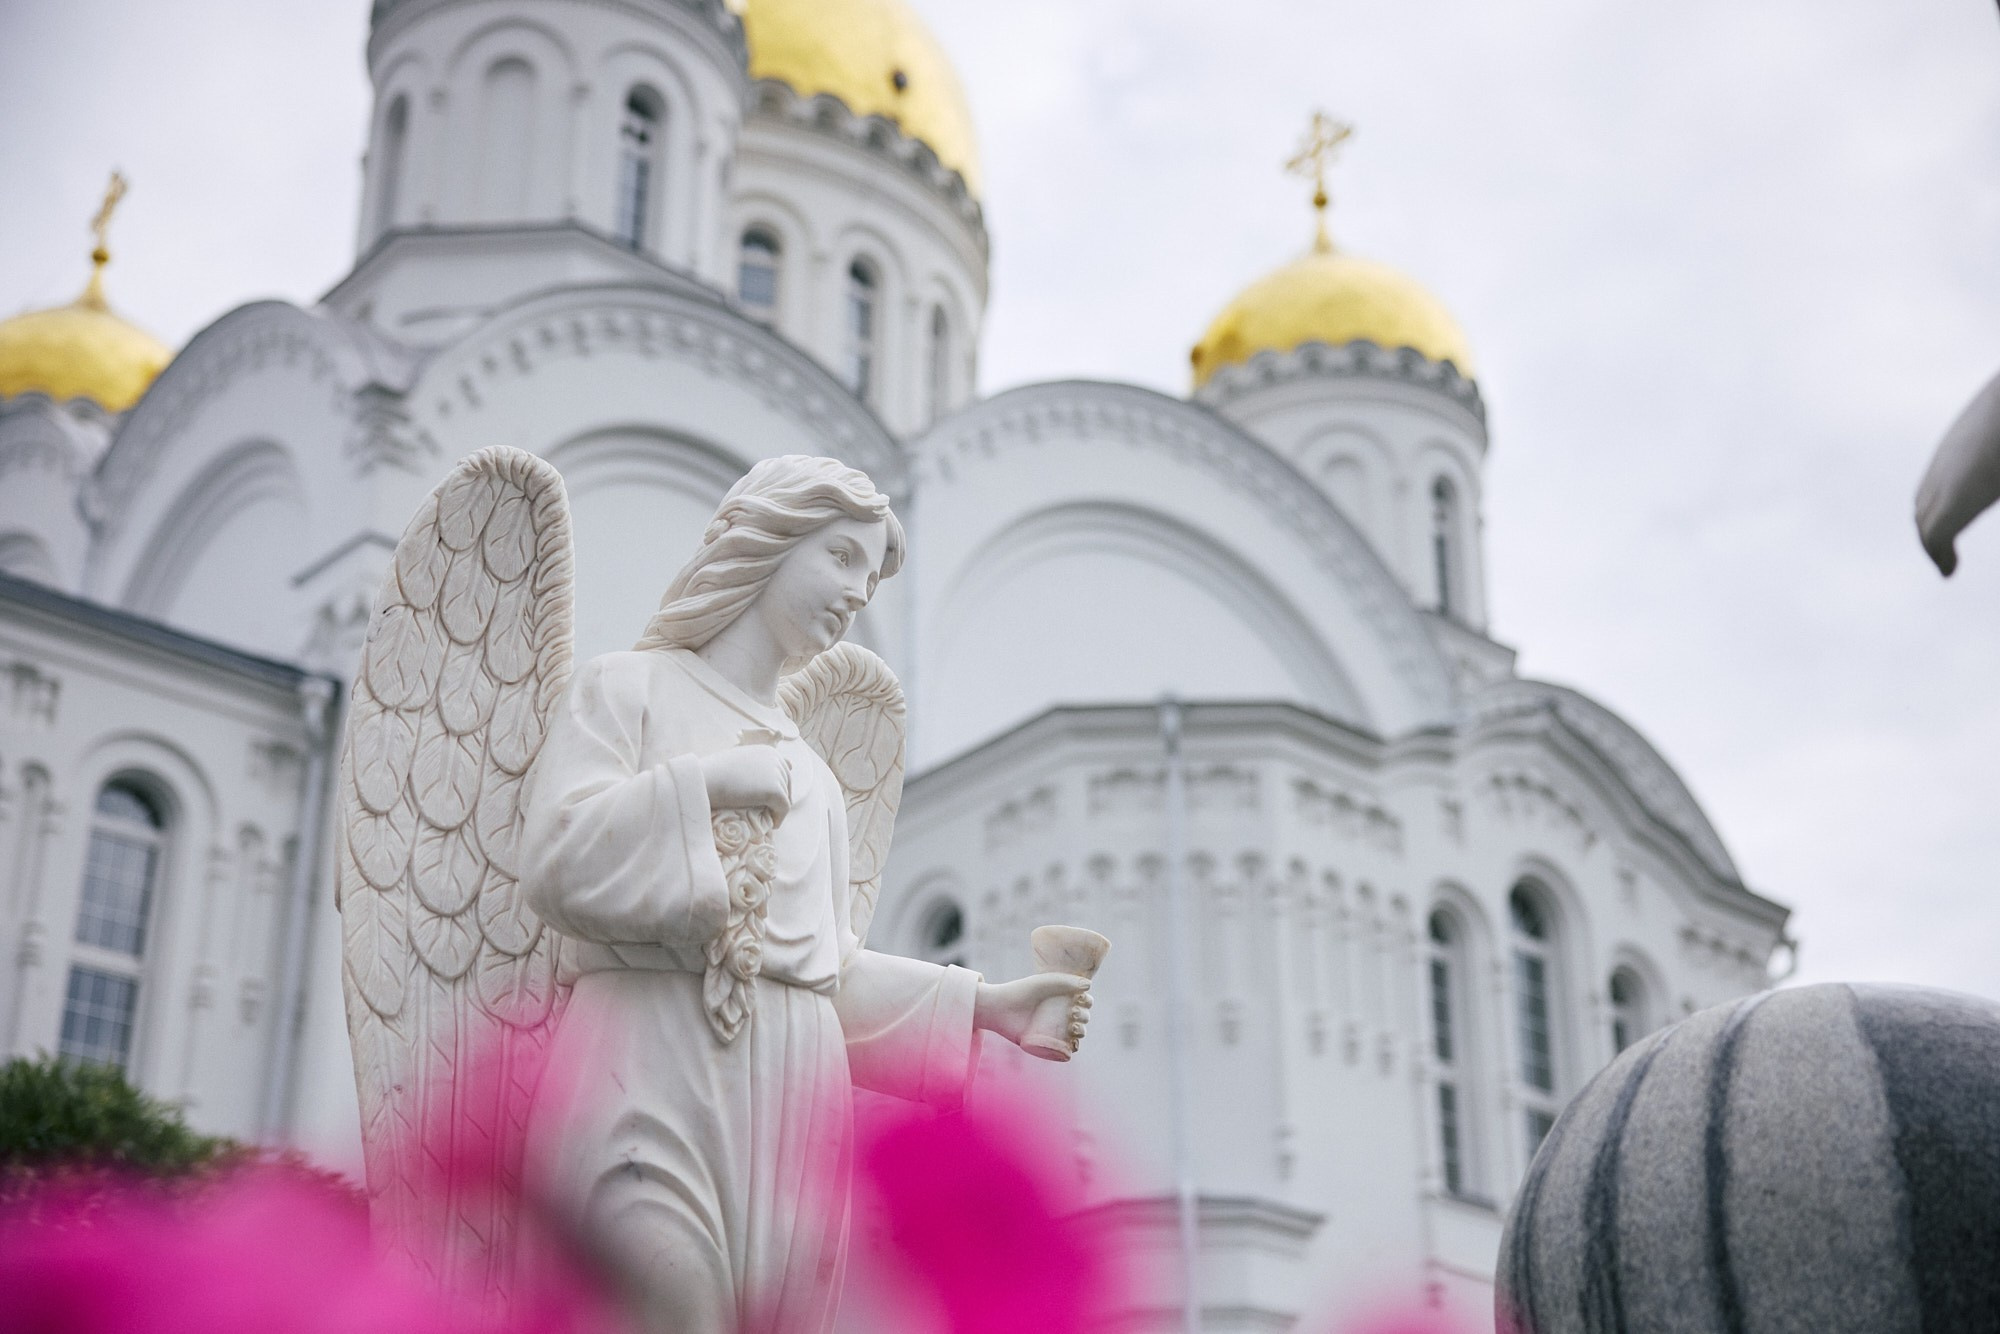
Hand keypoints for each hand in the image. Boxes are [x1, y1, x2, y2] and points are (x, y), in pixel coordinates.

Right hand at [701, 745, 791, 818]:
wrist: (703, 780)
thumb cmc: (714, 773)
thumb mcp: (739, 760)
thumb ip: (758, 763)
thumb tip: (789, 764)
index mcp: (767, 750)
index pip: (783, 771)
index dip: (776, 788)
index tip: (767, 801)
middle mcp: (775, 758)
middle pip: (786, 784)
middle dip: (779, 799)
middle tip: (768, 813)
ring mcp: (776, 774)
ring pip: (785, 797)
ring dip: (777, 808)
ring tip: (766, 818)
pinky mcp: (775, 791)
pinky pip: (784, 808)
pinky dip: (779, 818)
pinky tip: (772, 825)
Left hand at [974, 973, 1092, 1047]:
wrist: (1001, 1009)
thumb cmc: (1023, 992)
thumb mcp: (1045, 982)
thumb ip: (1068, 981)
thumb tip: (1088, 986)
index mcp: (1063, 998)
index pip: (1084, 1002)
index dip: (1087, 1002)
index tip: (1082, 1000)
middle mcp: (1060, 1014)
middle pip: (1083, 1017)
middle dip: (1084, 1017)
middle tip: (1072, 1014)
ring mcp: (1054, 1029)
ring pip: (1077, 1034)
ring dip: (1081, 1032)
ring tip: (1073, 1028)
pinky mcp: (1047, 1043)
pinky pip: (1066, 1050)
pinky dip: (1072, 1049)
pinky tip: (1072, 1044)